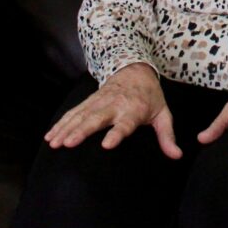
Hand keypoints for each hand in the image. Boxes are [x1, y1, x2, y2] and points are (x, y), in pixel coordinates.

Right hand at [45, 63, 180, 158]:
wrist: (136, 70)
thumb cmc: (150, 97)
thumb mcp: (163, 114)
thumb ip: (167, 136)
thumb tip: (177, 156)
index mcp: (134, 110)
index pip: (125, 123)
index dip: (117, 133)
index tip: (107, 145)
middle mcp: (115, 105)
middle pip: (97, 118)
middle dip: (83, 130)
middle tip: (69, 143)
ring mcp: (100, 101)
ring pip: (81, 115)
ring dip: (66, 128)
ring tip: (54, 143)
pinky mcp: (90, 100)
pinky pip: (74, 112)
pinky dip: (61, 123)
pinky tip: (50, 136)